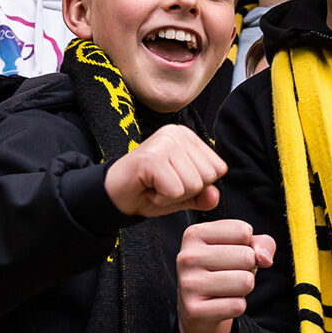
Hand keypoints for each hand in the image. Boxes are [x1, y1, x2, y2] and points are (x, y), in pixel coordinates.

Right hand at [103, 124, 223, 216]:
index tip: (173, 180)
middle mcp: (178, 133)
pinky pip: (175, 191)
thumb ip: (203, 196)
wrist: (112, 195)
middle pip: (207, 177)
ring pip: (193, 185)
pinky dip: (161, 199)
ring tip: (154, 185)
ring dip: (172, 196)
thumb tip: (214, 197)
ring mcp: (164, 142)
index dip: (198, 185)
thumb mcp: (182, 195)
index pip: (218, 169)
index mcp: (189, 137)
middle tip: (161, 185)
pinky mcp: (152, 157)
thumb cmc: (148, 190)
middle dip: (185, 191)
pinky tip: (147, 188)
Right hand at [177, 220, 274, 332]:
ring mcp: (188, 284)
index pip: (244, 231)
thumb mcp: (245, 247)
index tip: (232, 253)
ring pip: (245, 281)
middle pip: (247, 256)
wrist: (201, 307)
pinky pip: (238, 306)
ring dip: (244, 288)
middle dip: (248, 268)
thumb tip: (265, 259)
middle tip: (230, 274)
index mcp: (195, 234)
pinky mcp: (194, 310)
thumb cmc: (225, 269)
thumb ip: (263, 243)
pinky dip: (237, 307)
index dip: (248, 246)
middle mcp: (187, 257)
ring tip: (227, 288)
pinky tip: (221, 303)